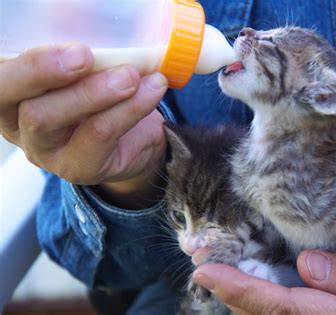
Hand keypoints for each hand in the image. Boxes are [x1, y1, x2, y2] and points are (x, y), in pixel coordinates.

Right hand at [0, 44, 167, 206]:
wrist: (138, 142)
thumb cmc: (104, 97)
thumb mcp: (88, 70)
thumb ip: (79, 50)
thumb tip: (82, 12)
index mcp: (13, 90)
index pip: (0, 72)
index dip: (24, 58)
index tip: (66, 44)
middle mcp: (17, 121)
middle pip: (10, 93)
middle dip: (44, 69)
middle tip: (84, 56)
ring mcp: (44, 149)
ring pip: (48, 117)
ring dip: (93, 92)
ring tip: (131, 76)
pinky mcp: (77, 167)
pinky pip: (97, 134)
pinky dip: (128, 108)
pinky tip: (152, 89)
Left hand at [193, 250, 335, 313]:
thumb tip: (305, 266)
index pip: (280, 305)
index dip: (240, 288)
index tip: (207, 272)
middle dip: (233, 292)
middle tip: (203, 264)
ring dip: (245, 296)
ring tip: (221, 269)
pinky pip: (294, 314)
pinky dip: (268, 300)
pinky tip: (258, 283)